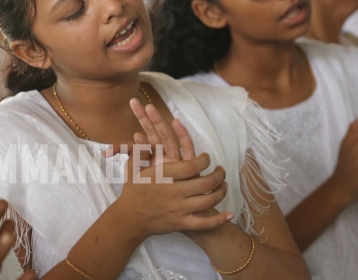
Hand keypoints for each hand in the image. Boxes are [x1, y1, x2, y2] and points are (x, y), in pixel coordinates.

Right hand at [114, 99, 232, 238]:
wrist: (128, 219)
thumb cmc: (132, 191)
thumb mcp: (133, 168)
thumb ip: (140, 151)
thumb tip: (140, 134)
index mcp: (165, 176)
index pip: (193, 165)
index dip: (205, 160)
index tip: (207, 158)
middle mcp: (175, 191)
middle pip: (205, 182)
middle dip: (218, 175)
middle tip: (221, 170)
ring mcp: (179, 209)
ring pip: (208, 200)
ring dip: (221, 192)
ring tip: (224, 185)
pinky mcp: (181, 223)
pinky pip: (204, 224)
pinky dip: (219, 220)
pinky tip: (229, 215)